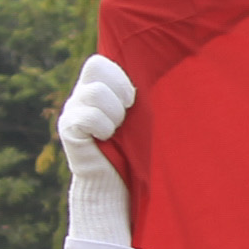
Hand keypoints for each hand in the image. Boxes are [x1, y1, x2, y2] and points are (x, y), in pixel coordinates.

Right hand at [58, 54, 137, 246]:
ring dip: (115, 114)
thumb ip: (145, 95)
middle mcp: (80, 95)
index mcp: (98, 88)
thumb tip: (180, 69)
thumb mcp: (144, 118)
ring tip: (117, 132)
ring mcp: (71, 110)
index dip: (121, 77)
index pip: (100, 62)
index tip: (133, 101)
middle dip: (119, 88)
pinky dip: (104, 128)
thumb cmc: (139, 151)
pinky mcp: (68, 129)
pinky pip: (88, 116)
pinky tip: (106, 140)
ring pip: (95, 92)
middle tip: (127, 114)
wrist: (118, 186)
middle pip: (95, 66)